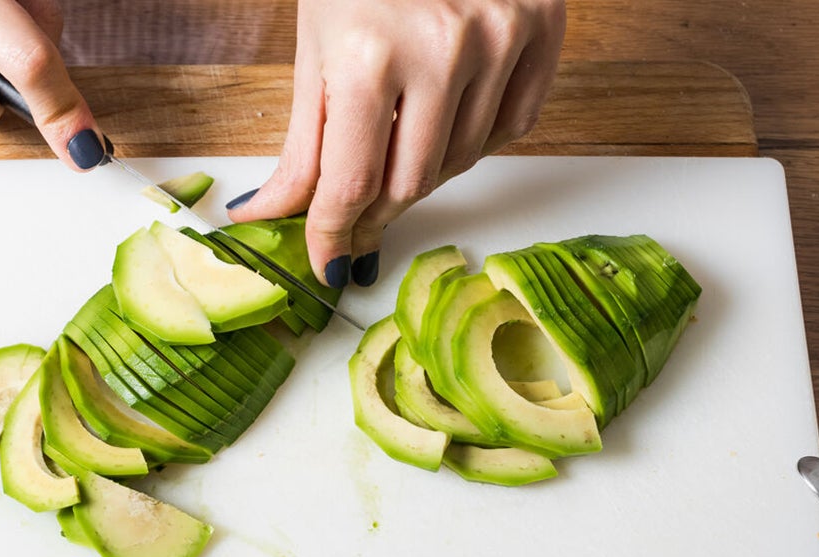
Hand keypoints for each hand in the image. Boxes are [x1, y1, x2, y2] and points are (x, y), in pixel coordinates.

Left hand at [227, 0, 565, 286]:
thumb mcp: (315, 42)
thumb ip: (302, 142)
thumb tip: (274, 215)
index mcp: (367, 55)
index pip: (351, 185)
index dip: (335, 236)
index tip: (329, 263)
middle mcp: (443, 52)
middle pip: (410, 184)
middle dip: (377, 208)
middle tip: (358, 218)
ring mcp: (502, 41)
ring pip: (463, 161)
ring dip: (424, 167)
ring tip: (401, 130)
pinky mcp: (544, 31)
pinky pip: (511, 129)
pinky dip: (477, 136)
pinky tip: (451, 108)